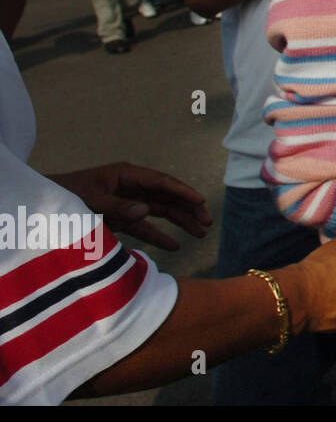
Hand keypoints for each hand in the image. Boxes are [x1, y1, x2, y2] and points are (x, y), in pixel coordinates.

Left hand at [48, 162, 211, 250]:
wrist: (43, 207)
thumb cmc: (66, 196)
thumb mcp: (90, 199)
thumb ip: (118, 206)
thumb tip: (146, 210)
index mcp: (127, 175)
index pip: (161, 182)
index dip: (183, 191)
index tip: (201, 201)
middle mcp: (132, 188)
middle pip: (167, 197)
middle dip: (189, 208)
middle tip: (207, 222)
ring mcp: (128, 204)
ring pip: (162, 212)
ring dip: (181, 222)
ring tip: (201, 233)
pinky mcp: (122, 220)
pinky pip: (146, 228)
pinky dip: (160, 236)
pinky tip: (176, 246)